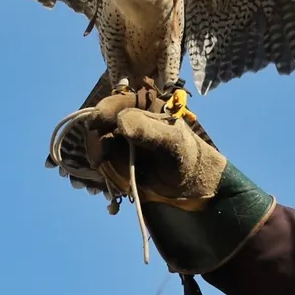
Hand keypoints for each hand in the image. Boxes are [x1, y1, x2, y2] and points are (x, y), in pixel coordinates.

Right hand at [81, 86, 275, 276]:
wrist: (196, 191)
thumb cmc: (191, 161)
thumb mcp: (173, 143)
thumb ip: (148, 130)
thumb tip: (120, 121)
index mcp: (146, 108)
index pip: (116, 102)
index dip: (103, 112)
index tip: (97, 124)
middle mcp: (131, 122)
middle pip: (100, 126)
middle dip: (100, 142)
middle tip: (103, 159)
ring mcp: (122, 144)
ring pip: (98, 147)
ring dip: (105, 162)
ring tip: (124, 176)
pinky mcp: (119, 164)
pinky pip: (104, 166)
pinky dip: (108, 175)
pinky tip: (123, 183)